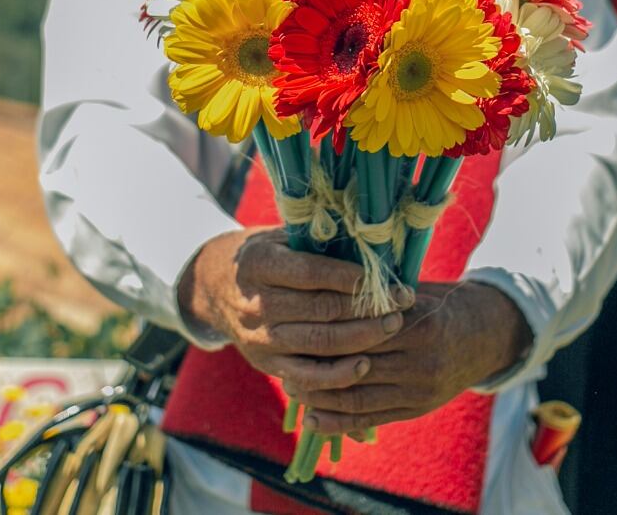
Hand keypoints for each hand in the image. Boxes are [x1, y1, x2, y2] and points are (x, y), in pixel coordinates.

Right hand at [177, 227, 411, 382]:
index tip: (386, 278)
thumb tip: (371, 244)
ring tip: (393, 328)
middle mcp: (255, 303)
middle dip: (367, 309)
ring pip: (318, 344)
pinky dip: (337, 376)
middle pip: (320, 310)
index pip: (312, 273)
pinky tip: (364, 365)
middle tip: (400, 304)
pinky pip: (306, 377)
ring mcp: (259, 338)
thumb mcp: (281, 237)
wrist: (216, 287)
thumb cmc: (266, 255)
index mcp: (259, 264)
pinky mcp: (265, 364)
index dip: (353, 278)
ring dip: (362, 339)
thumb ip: (317, 242)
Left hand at [279, 281, 532, 434]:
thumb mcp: (414, 291)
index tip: (296, 324)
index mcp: (421, 324)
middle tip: (283, 358)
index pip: (363, 329)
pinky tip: (311, 417)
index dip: (327, 328)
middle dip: (316, 363)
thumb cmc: (437, 305)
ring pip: (359, 397)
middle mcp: (422, 361)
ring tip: (291, 386)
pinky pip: (370, 419)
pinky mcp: (415, 410)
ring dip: (320, 395)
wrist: (481, 338)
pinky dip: (337, 421)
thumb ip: (378, 293)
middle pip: (356, 364)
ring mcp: (419, 390)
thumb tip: (325, 278)